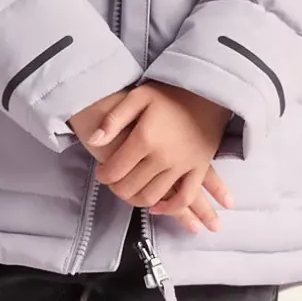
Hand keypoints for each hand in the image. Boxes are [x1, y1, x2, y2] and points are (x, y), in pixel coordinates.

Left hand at [67, 82, 234, 232]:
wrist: (208, 92)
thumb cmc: (169, 94)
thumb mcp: (137, 96)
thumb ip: (114, 119)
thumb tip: (94, 141)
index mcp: (144, 138)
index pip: (115, 170)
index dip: (103, 176)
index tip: (101, 173)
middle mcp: (163, 156)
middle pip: (130, 187)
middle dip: (116, 188)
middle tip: (113, 183)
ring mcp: (182, 165)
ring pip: (152, 196)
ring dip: (136, 200)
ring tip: (130, 191)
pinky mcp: (199, 169)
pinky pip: (184, 197)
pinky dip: (169, 208)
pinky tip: (157, 207)